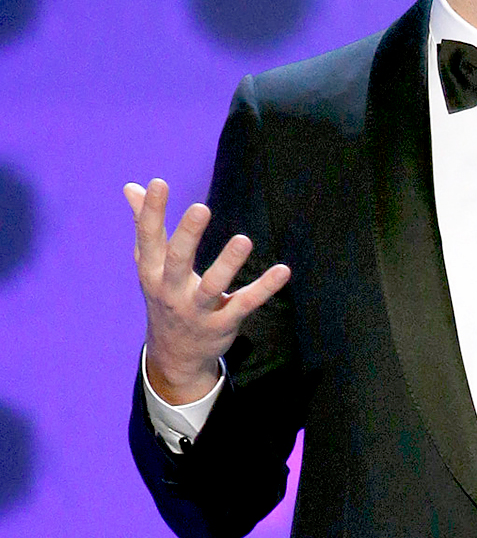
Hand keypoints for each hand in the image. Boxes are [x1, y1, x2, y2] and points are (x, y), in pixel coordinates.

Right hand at [125, 179, 291, 403]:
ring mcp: (197, 309)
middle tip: (201, 207)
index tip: (158, 183)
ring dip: (228, 263)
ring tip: (243, 239)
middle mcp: (171, 290)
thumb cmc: (165, 296)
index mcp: (151, 272)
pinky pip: (245, 304)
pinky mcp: (223, 323)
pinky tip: (283, 270)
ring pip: (212, 286)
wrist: (174, 354)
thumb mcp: (149, 265)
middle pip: (177, 260)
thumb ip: (145, 225)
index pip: (148, 238)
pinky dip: (265, 288)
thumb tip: (132, 187)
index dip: (150, 212)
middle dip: (187, 235)